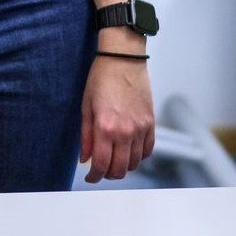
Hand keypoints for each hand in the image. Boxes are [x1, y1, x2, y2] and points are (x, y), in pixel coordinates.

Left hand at [78, 55, 153, 181]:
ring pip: (134, 163)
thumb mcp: (86, 106)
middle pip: (119, 169)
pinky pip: (147, 151)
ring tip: (114, 158)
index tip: (90, 177)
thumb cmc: (102, 77)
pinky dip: (138, 156)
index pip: (100, 164)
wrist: (123, 59)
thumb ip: (85, 136)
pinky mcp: (151, 123)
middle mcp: (125, 131)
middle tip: (101, 169)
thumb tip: (85, 159)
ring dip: (123, 166)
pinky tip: (129, 150)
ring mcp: (141, 128)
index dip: (94, 176)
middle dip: (108, 174)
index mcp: (105, 127)